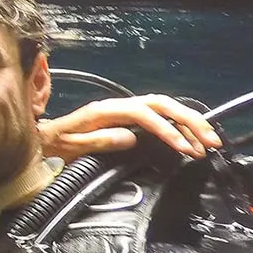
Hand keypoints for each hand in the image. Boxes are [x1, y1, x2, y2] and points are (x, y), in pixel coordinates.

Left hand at [38, 94, 221, 161]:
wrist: (42, 141)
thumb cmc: (54, 145)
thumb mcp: (71, 146)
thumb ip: (99, 141)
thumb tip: (131, 138)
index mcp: (105, 111)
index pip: (144, 113)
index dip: (166, 128)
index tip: (183, 148)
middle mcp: (117, 107)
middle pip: (161, 104)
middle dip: (189, 121)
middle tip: (209, 142)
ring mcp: (123, 112)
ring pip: (163, 109)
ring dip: (188, 124)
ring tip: (207, 144)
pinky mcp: (126, 120)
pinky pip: (157, 118)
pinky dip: (176, 127)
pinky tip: (188, 140)